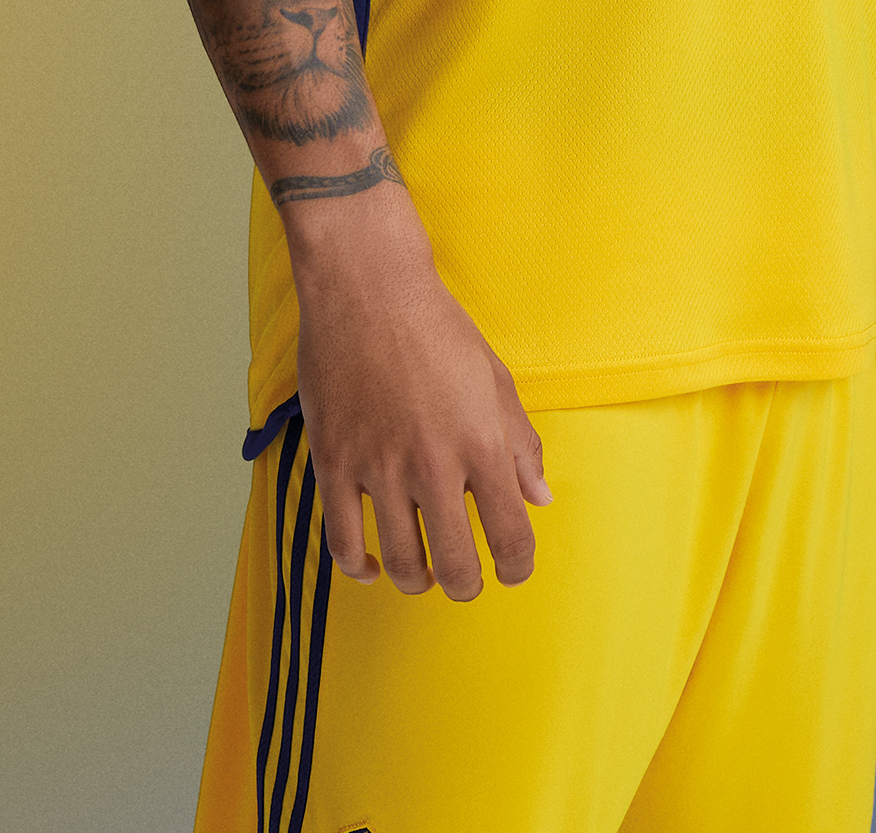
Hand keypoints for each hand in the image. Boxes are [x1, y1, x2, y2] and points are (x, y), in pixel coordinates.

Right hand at [289, 185, 550, 595]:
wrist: (367, 289)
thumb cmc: (437, 328)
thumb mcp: (495, 381)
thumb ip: (520, 446)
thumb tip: (540, 497)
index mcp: (482, 445)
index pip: (511, 536)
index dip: (516, 567)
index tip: (512, 571)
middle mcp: (433, 464)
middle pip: (455, 565)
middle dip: (466, 585)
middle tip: (466, 581)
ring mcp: (380, 467)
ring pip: (401, 561)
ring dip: (417, 581)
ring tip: (423, 575)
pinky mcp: (334, 462)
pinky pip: (342, 540)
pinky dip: (358, 568)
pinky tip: (371, 567)